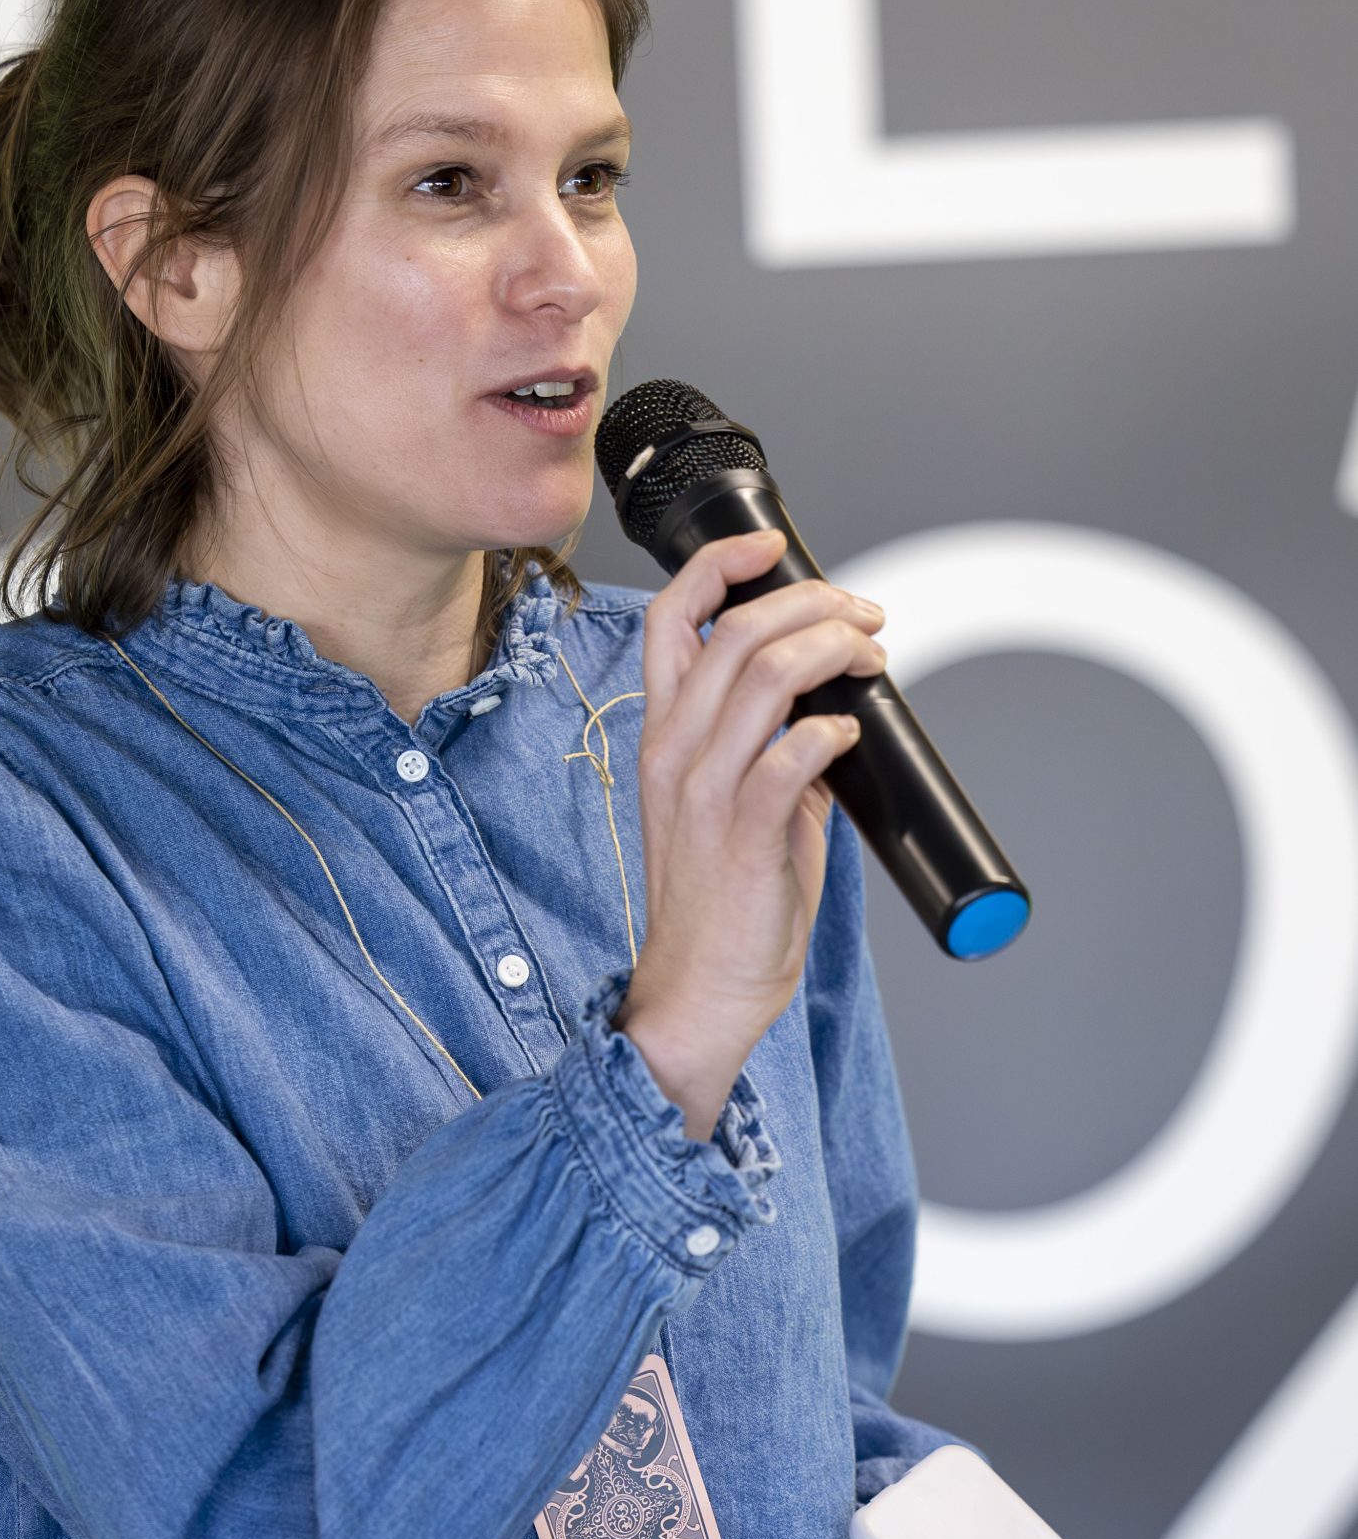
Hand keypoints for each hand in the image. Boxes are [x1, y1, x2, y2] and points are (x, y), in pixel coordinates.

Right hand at [613, 526, 887, 1139]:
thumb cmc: (722, 906)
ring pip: (764, 675)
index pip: (671, 618)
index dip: (722, 565)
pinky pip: (789, 755)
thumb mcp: (734, 809)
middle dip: (813, 602)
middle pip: (735, 630)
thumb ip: (772, 753)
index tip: (773, 548)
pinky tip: (851, 734)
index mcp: (665, 736)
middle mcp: (674, 752)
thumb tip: (830, 714)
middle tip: (866, 615)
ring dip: (833, 648)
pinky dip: (829, 729)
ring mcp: (704, 792)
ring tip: (874, 656)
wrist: (700, 991)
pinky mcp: (742, 833)